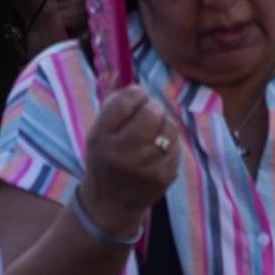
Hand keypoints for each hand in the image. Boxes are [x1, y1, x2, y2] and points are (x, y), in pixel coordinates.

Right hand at [74, 86, 181, 242]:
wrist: (110, 203)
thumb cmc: (105, 158)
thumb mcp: (98, 131)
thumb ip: (112, 101)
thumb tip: (125, 72)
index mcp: (101, 137)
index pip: (125, 101)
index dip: (135, 93)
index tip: (137, 96)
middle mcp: (122, 153)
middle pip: (151, 112)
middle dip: (152, 107)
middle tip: (148, 113)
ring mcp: (145, 167)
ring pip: (169, 126)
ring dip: (164, 124)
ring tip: (153, 133)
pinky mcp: (163, 176)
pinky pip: (176, 146)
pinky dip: (169, 143)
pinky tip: (157, 151)